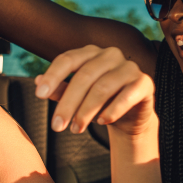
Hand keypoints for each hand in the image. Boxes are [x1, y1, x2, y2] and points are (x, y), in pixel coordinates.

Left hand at [35, 45, 156, 136]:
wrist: (130, 116)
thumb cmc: (100, 102)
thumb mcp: (77, 97)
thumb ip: (60, 88)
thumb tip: (37, 82)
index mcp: (91, 53)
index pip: (68, 59)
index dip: (53, 76)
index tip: (39, 96)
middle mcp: (110, 54)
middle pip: (84, 76)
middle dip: (68, 103)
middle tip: (56, 126)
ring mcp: (129, 67)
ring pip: (103, 87)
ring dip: (86, 111)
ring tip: (76, 129)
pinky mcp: (144, 82)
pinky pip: (127, 95)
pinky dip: (112, 110)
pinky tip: (102, 121)